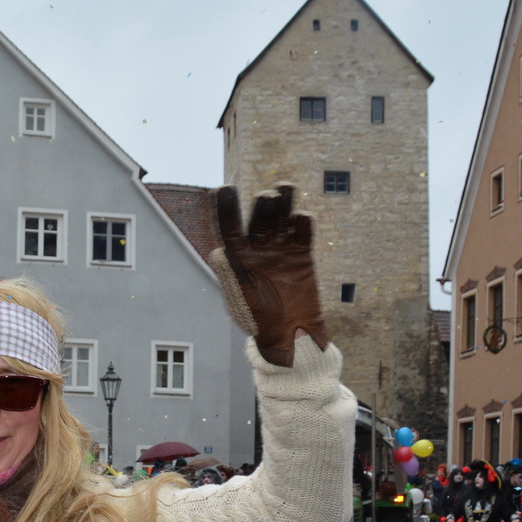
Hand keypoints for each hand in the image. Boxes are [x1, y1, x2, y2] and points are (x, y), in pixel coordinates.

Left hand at [209, 183, 328, 365]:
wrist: (290, 333)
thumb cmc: (260, 321)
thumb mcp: (242, 300)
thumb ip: (232, 276)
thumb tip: (218, 253)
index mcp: (238, 257)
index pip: (229, 228)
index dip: (226, 208)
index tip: (224, 189)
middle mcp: (258, 248)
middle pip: (260, 219)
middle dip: (263, 207)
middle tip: (267, 197)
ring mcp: (281, 249)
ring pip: (282, 219)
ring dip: (284, 202)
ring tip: (285, 187)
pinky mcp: (302, 254)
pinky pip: (303, 232)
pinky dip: (303, 222)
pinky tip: (301, 217)